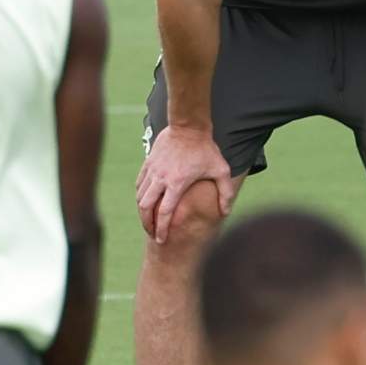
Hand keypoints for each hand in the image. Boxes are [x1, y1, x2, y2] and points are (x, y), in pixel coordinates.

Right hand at [136, 125, 234, 242]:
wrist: (188, 125)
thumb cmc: (206, 149)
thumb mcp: (221, 170)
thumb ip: (225, 192)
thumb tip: (226, 212)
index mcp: (177, 183)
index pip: (165, 212)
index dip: (162, 228)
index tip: (161, 239)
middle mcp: (161, 178)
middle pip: (146, 207)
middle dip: (147, 223)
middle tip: (152, 233)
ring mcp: (152, 170)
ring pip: (140, 196)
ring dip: (142, 211)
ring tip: (148, 220)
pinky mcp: (148, 162)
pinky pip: (139, 183)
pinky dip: (140, 195)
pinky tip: (145, 201)